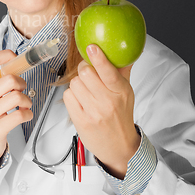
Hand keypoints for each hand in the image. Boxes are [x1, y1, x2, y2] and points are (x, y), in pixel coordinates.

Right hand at [0, 49, 32, 163]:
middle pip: (9, 79)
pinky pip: (20, 115)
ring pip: (17, 97)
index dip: (5, 56)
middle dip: (22, 84)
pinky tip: (24, 115)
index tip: (14, 58)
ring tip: (23, 104)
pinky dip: (27, 114)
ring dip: (27, 101)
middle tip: (21, 90)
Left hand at [62, 44, 140, 178]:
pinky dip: (71, 96)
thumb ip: (122, 71)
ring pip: (74, 83)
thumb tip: (123, 52)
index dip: (99, 58)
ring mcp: (93, 111)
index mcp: (120, 91)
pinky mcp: (80, 120)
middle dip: (84, 70)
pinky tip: (80, 101)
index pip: (108, 72)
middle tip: (87, 73)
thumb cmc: (121, 116)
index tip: (92, 48)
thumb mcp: (127, 93)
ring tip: (86, 91)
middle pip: (85, 72)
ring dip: (77, 84)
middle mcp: (107, 101)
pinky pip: (67, 96)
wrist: (120, 146)